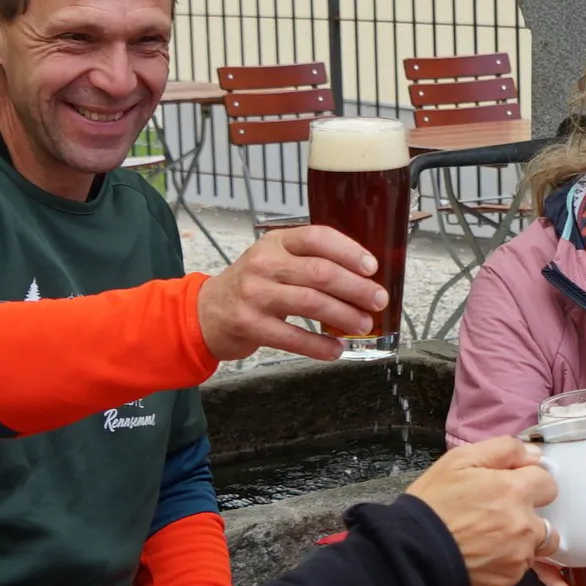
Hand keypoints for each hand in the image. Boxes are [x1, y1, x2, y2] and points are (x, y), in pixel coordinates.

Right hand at [198, 227, 391, 362]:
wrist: (207, 312)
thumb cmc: (251, 286)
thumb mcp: (274, 260)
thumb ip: (309, 261)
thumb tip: (362, 277)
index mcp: (276, 242)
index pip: (317, 237)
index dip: (349, 251)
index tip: (371, 267)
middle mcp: (264, 263)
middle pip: (320, 272)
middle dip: (356, 288)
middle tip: (377, 300)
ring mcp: (255, 294)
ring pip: (311, 302)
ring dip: (344, 315)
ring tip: (363, 324)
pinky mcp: (249, 324)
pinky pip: (292, 336)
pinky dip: (318, 345)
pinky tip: (335, 349)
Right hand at [404, 437, 559, 585]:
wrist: (414, 551)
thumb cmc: (433, 503)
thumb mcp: (460, 460)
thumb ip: (503, 450)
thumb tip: (534, 453)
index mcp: (515, 491)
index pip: (548, 484)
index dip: (530, 484)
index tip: (513, 488)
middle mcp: (524, 524)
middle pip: (548, 521)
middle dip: (530, 517)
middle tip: (500, 517)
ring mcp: (519, 555)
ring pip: (537, 547)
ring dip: (523, 542)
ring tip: (494, 539)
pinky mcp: (510, 578)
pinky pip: (520, 568)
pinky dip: (508, 562)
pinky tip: (487, 556)